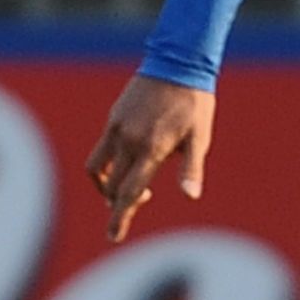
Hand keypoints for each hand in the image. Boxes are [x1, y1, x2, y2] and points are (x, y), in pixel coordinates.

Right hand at [84, 75, 217, 241]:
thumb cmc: (194, 103)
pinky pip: (101, 148)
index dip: (120, 217)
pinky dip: (108, 163)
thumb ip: (192, 168)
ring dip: (106, 185)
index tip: (114, 236)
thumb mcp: (200, 137)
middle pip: (112, 186)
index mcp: (151, 150)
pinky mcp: (113, 118)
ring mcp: (117, 128)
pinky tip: (129, 160)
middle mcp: (128, 141)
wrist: (177, 62)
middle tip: (139, 204)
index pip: (129, 192)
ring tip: (125, 187)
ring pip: (98, 168)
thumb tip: (191, 196)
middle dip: (120, 204)